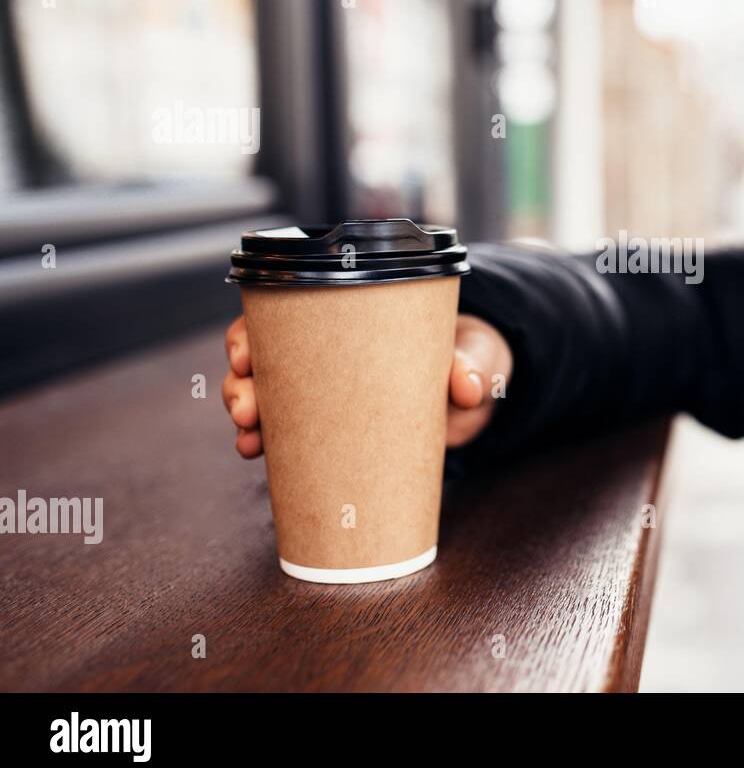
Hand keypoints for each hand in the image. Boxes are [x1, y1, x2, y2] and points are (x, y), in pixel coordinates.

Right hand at [222, 312, 513, 458]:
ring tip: (249, 440)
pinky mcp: (335, 428)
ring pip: (264, 396)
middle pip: (260, 357)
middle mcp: (325, 351)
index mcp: (349, 318)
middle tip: (247, 408)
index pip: (282, 313)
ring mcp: (326, 391)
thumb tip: (470, 389)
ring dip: (247, 416)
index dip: (251, 331)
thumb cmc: (466, 352)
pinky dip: (267, 444)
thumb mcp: (472, 352)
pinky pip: (288, 434)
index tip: (244, 355)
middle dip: (241, 383)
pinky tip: (256, 454)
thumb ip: (470, 366)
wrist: (479, 388)